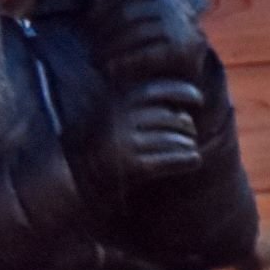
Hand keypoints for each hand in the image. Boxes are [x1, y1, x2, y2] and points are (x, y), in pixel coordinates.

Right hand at [74, 77, 204, 208]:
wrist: (71, 180)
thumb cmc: (102, 145)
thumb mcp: (116, 116)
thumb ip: (142, 106)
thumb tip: (186, 102)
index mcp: (117, 101)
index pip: (162, 89)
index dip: (186, 93)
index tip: (198, 100)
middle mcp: (121, 119)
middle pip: (175, 118)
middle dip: (187, 126)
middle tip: (187, 135)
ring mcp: (127, 142)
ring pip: (178, 139)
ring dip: (187, 145)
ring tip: (186, 150)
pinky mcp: (134, 166)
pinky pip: (175, 158)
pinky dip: (189, 159)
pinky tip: (194, 161)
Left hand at [94, 0, 206, 84]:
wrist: (192, 75)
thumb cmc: (155, 46)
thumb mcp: (140, 19)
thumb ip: (124, 0)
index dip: (104, 6)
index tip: (90, 25)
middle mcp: (174, 6)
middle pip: (129, 13)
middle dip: (104, 33)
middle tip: (93, 52)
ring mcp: (181, 27)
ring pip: (136, 32)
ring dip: (112, 49)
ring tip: (100, 63)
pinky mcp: (185, 50)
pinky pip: (148, 53)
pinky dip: (127, 62)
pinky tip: (114, 70)